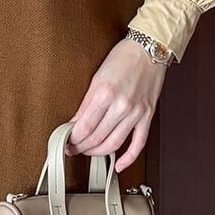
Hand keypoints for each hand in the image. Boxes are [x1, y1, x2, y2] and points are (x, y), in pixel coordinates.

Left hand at [65, 38, 168, 172]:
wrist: (149, 50)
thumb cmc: (123, 58)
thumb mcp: (97, 77)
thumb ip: (86, 103)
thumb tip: (75, 122)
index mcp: (104, 93)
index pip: (84, 127)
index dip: (72, 139)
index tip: (65, 141)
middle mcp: (121, 105)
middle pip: (96, 138)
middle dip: (80, 147)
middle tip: (72, 148)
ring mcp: (135, 113)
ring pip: (114, 144)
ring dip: (97, 153)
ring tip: (88, 152)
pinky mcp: (147, 116)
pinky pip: (138, 143)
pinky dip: (128, 158)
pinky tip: (118, 165)